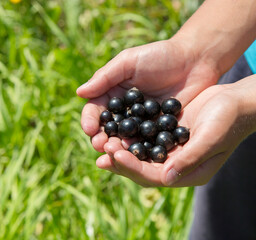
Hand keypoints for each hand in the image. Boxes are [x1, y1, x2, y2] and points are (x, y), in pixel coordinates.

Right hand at [77, 39, 218, 152]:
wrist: (195, 60)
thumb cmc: (160, 56)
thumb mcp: (129, 61)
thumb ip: (105, 77)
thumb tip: (79, 92)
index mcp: (113, 94)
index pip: (96, 110)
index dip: (90, 120)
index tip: (89, 129)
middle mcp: (125, 111)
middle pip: (108, 128)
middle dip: (102, 138)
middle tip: (100, 146)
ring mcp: (142, 123)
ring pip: (126, 139)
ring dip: (119, 148)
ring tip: (115, 154)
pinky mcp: (160, 131)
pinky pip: (148, 142)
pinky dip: (142, 150)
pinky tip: (138, 157)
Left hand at [98, 78, 255, 186]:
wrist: (234, 101)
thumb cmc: (228, 119)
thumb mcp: (211, 138)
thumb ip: (189, 158)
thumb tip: (166, 178)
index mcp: (187, 172)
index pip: (154, 176)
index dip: (132, 167)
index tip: (114, 155)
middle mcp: (175, 165)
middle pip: (141, 168)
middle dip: (120, 160)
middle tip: (101, 149)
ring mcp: (168, 151)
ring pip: (138, 155)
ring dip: (119, 149)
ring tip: (100, 142)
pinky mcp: (164, 135)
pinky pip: (141, 139)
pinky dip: (127, 136)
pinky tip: (112, 129)